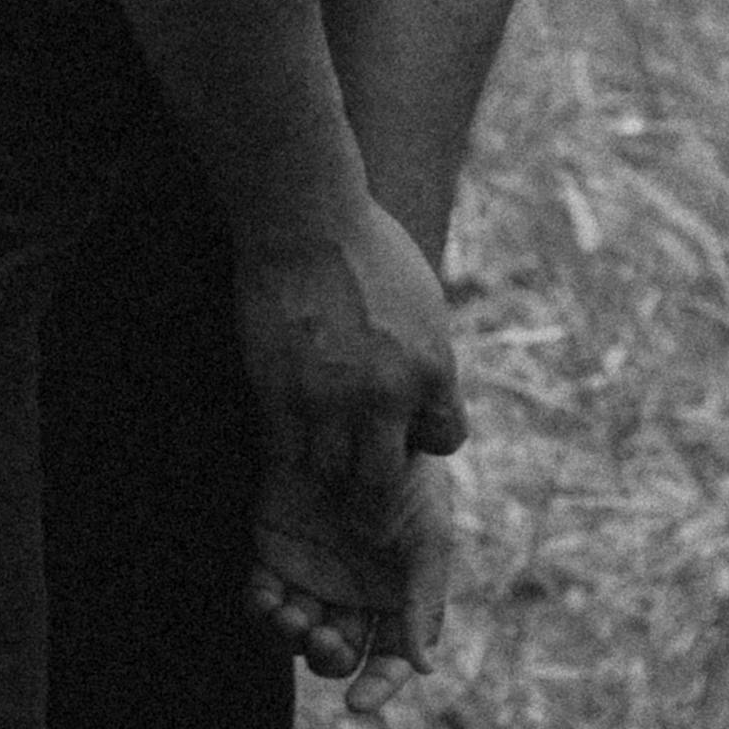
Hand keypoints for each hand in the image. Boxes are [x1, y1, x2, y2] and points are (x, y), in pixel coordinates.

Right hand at [233, 194, 465, 543]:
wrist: (307, 219)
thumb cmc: (369, 248)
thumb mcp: (424, 302)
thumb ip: (427, 356)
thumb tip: (424, 396)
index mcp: (434, 368)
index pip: (446, 440)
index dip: (425, 438)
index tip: (405, 429)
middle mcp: (388, 394)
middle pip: (383, 481)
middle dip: (374, 499)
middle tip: (364, 509)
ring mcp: (332, 399)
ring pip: (331, 475)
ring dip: (327, 472)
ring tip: (321, 463)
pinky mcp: (282, 393)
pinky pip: (287, 452)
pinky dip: (289, 451)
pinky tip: (288, 435)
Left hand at [248, 453, 456, 687]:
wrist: (358, 421)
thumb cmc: (408, 479)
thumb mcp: (428, 536)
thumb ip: (424, 601)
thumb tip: (424, 670)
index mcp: (394, 597)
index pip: (387, 659)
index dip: (377, 687)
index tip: (359, 703)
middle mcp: (352, 595)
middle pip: (338, 654)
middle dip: (328, 657)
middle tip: (323, 638)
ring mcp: (312, 577)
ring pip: (296, 634)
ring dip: (291, 638)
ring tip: (291, 617)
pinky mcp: (274, 556)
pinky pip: (262, 600)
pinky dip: (260, 609)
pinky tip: (266, 599)